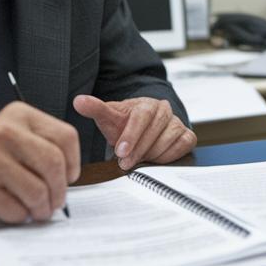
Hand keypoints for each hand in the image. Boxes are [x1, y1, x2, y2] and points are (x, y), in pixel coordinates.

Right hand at [0, 101, 79, 226]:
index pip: (65, 137)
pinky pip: (17, 211)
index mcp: (18, 116)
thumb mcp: (14, 137)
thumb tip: (71, 175)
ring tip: (35, 210)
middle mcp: (4, 133)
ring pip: (38, 192)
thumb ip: (43, 146)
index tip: (67, 177)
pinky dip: (19, 217)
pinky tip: (9, 209)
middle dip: (59, 191)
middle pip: (54, 165)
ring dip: (41, 209)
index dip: (73, 164)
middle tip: (54, 202)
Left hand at [73, 95, 195, 169]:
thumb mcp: (109, 117)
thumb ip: (95, 109)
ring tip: (138, 160)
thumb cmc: (125, 124)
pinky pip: (182, 146)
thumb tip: (78, 101)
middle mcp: (164, 110)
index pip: (142, 116)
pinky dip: (168, 156)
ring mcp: (177, 123)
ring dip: (152, 154)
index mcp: (146, 103)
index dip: (131, 135)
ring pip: (168, 140)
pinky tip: (154, 160)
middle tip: (125, 164)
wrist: (141, 130)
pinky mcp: (187, 136)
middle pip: (155, 130)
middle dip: (139, 150)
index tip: (120, 151)